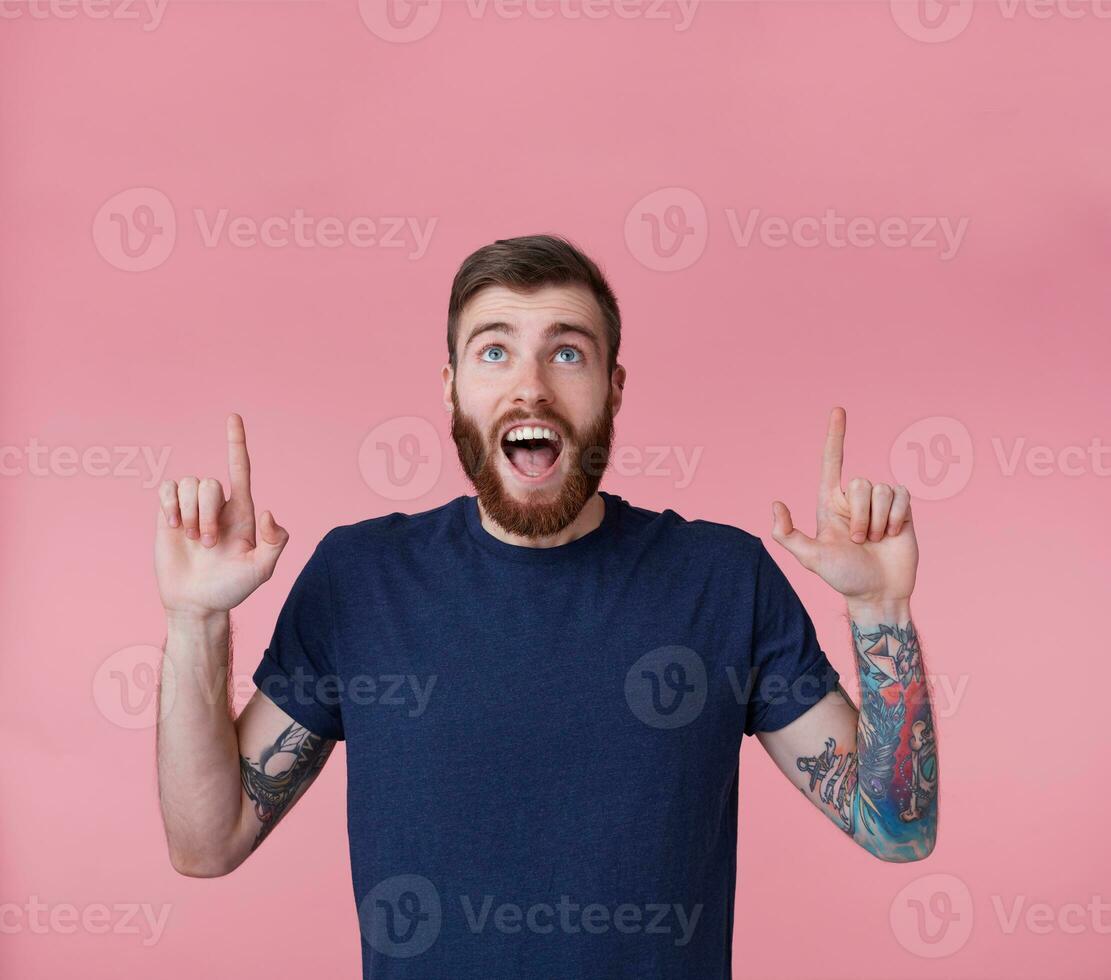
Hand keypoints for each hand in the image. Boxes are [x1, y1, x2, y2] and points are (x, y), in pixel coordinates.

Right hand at [154, 414, 288, 616]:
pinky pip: (166, 490)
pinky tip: (176, 526)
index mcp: (242, 512)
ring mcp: (192, 509)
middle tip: (210, 544)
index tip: (233, 418)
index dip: (236, 443)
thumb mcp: (261, 570)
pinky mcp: (170, 515)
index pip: (240, 469)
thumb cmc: (231, 588)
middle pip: (210, 483)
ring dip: (190, 515)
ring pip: (188, 485)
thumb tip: (267, 512)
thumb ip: (274, 543)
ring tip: (195, 541)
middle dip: (208, 513)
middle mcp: (217, 505)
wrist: (197, 603)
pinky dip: (169, 505)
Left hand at [770, 406, 917, 604]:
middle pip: (862, 484)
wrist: (879, 594)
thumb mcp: (811, 558)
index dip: (835, 436)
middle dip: (861, 516)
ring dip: (879, 521)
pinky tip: (893, 535)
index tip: (838, 411)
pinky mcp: (902, 510)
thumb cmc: (843, 577)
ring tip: (875, 541)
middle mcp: (854, 500)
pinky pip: (902, 496)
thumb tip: (775, 504)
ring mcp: (879, 504)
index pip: (832, 462)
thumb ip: (787, 535)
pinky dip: (897, 518)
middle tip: (859, 541)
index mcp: (830, 503)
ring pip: (883, 491)